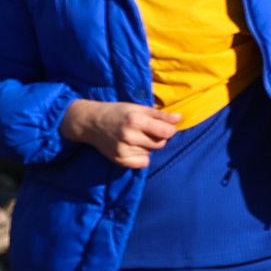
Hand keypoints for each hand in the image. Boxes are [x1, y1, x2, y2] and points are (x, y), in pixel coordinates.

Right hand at [60, 99, 181, 168]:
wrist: (90, 122)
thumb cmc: (117, 112)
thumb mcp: (137, 108)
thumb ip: (159, 115)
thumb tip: (179, 119)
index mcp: (136, 120)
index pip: (167, 132)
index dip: (169, 129)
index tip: (163, 126)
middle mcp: (129, 136)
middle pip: (160, 144)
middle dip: (157, 137)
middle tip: (144, 131)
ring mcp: (123, 149)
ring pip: (151, 152)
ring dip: (147, 146)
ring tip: (134, 137)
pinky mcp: (119, 159)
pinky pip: (143, 162)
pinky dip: (141, 157)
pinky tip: (131, 147)